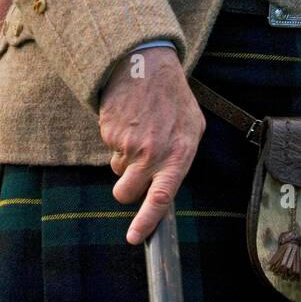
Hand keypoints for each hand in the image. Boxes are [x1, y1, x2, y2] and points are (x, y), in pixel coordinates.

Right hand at [99, 46, 205, 245]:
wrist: (145, 63)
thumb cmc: (173, 97)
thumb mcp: (192, 127)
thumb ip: (181, 158)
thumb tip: (167, 186)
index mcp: (177, 155)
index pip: (160, 198)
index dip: (146, 222)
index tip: (134, 238)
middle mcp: (152, 153)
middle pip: (125, 192)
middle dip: (126, 187)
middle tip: (135, 168)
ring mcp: (127, 143)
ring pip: (116, 169)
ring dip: (124, 157)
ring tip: (139, 128)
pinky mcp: (108, 132)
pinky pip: (109, 148)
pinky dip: (116, 137)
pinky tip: (129, 118)